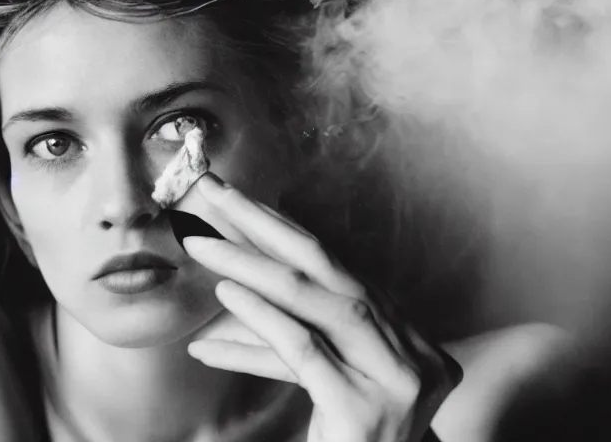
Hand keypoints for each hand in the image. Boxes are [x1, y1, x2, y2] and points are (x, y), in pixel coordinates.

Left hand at [183, 175, 461, 441]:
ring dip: (251, 266)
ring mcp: (394, 378)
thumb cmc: (350, 438)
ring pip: (316, 301)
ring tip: (201, 244)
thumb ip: (294, 337)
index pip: (336, 268)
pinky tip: (227, 293)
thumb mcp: (326, 378)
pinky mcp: (363, 409)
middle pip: (329, 268)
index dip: (283, 228)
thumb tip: (233, 294)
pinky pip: (304, 350)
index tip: (239, 200)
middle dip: (265, 224)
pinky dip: (262, 317)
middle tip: (214, 192)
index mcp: (401, 334)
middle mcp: (408, 348)